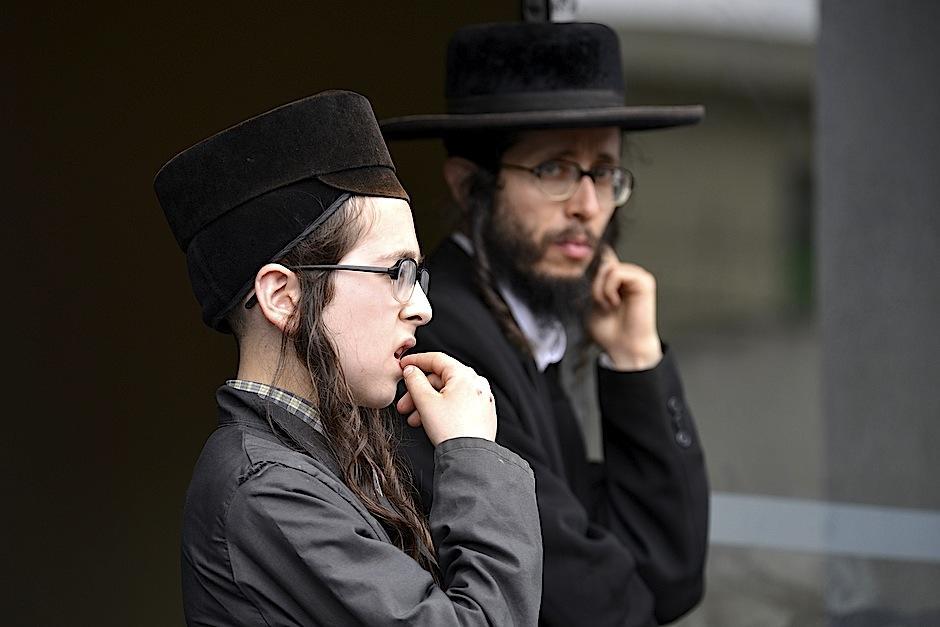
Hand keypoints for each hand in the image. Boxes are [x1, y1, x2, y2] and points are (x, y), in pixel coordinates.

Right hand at [396, 352, 496, 445]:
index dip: (416, 361)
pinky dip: (441, 409)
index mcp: (465, 375)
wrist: (470, 457)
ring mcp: (481, 398)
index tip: (403, 365)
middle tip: (404, 405)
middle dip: (419, 393)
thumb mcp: (425, 402)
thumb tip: (411, 370)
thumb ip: (414, 381)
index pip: (437, 359)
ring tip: (414, 419)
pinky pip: (457, 404)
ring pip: (447, 393)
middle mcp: (476, 383)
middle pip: (441, 380)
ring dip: (427, 404)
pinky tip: (429, 422)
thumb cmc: (451, 430)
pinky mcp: (482, 413)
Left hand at [587, 247, 662, 370]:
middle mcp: (627, 275)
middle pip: (601, 262)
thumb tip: (585, 261)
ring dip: (600, 289)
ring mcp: (637, 276)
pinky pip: (617, 273)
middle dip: (594, 284)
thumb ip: (590, 282)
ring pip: (608, 267)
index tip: (578, 266)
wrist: (623, 347)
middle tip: (599, 304)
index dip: (590, 260)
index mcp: (615, 279)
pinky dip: (609, 289)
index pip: (603, 257)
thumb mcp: (590, 301)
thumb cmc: (608, 330)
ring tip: (607, 305)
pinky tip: (615, 303)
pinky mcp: (644, 281)